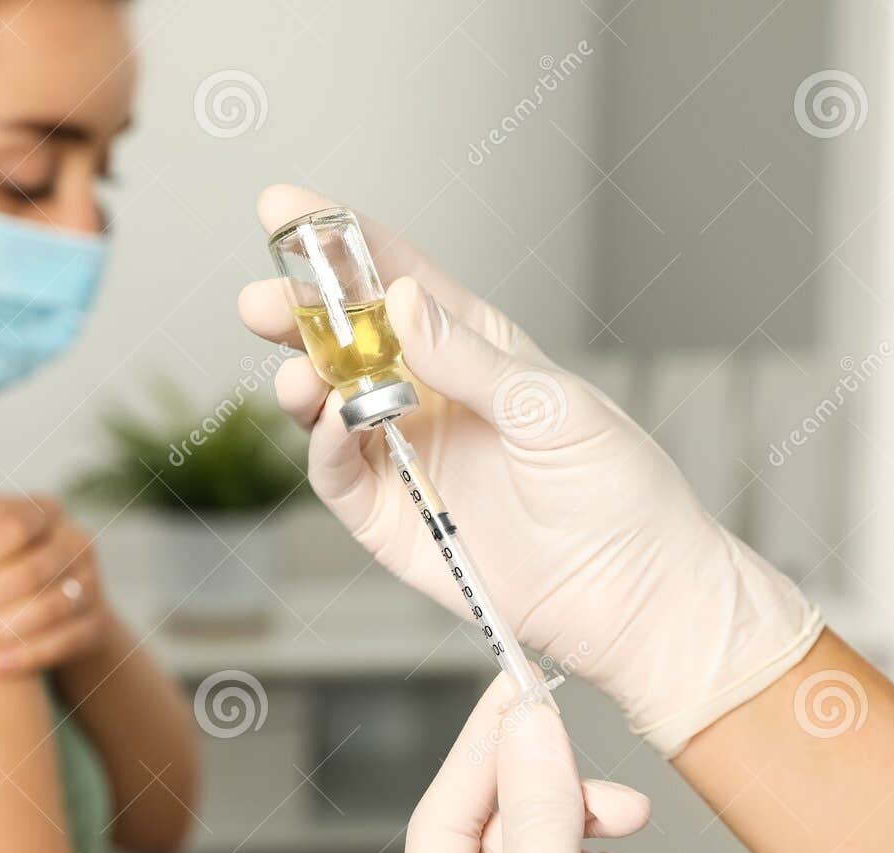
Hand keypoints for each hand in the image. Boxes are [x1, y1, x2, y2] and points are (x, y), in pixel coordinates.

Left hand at [0, 455, 112, 675]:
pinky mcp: (97, 623)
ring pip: (48, 609)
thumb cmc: (0, 555)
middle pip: (31, 571)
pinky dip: (27, 656)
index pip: (13, 524)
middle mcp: (77, 541)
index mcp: (45, 509)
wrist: (52, 601)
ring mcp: (93, 583)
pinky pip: (67, 641)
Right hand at [240, 186, 821, 754]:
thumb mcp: (552, 409)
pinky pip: (337, 474)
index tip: (287, 211)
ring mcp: (406, 458)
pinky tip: (333, 426)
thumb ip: (469, 358)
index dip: (341, 242)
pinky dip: (324, 446)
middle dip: (299, 313)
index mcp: (477, 350)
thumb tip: (399, 302)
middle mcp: (432, 397)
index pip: (398, 280)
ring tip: (300, 375)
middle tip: (261, 300)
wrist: (631, 599)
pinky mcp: (390, 520)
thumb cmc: (617, 492)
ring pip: (328, 404)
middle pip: (347, 340)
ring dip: (302, 381)